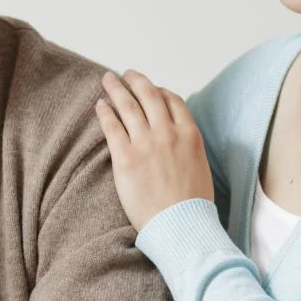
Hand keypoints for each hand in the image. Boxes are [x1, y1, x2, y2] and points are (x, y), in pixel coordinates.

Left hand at [95, 70, 213, 231]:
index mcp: (190, 134)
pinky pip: (112, 126)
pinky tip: (100, 105)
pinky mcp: (125, 158)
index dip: (159, 91)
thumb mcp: (200, 167)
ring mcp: (146, 143)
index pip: (172, 101)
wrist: (181, 226)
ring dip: (116, 89)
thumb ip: (188, 148)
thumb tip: (178, 142)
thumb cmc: (192, 206)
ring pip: (128, 106)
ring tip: (108, 80)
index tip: (151, 89)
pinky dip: (105, 112)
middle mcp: (168, 132)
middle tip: (126, 74)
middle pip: (149, 96)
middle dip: (136, 81)